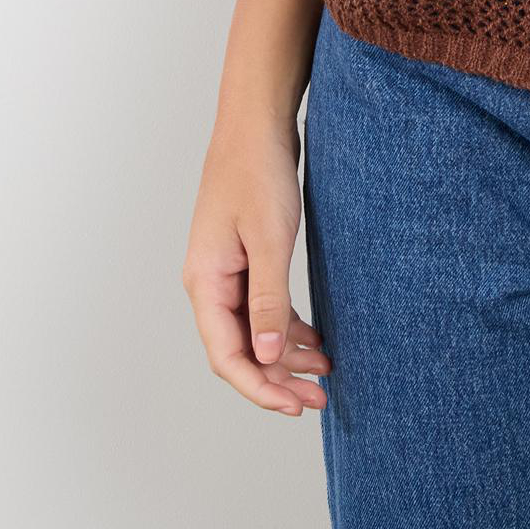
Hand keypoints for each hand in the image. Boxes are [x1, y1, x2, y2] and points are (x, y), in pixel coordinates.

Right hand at [183, 117, 331, 416]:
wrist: (256, 123)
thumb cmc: (258, 171)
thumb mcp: (270, 238)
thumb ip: (268, 299)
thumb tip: (267, 355)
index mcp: (205, 282)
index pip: (227, 355)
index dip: (260, 387)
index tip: (295, 405)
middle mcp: (210, 283)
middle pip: (240, 350)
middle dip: (277, 379)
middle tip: (318, 399)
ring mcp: (227, 271)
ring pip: (253, 330)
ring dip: (286, 354)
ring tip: (324, 371)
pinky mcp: (245, 258)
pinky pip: (262, 307)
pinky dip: (287, 326)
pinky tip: (315, 338)